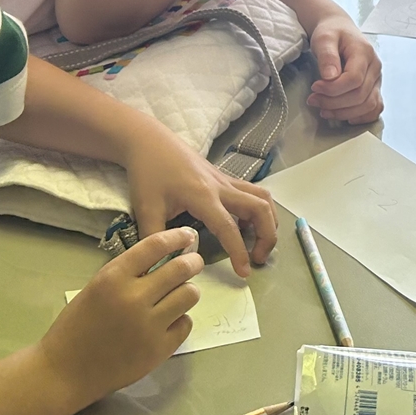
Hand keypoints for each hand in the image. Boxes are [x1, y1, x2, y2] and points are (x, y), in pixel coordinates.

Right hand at [40, 229, 203, 402]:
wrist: (65, 372)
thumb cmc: (76, 328)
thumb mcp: (95, 289)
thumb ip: (127, 275)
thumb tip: (163, 261)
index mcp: (112, 278)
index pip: (155, 246)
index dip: (177, 237)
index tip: (187, 235)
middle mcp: (134, 298)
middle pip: (181, 269)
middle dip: (192, 262)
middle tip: (194, 263)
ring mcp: (149, 325)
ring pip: (189, 295)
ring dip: (187, 291)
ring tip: (179, 295)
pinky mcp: (160, 349)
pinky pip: (185, 324)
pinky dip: (180, 320)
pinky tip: (168, 322)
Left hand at [122, 128, 277, 274]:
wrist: (151, 142)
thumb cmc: (148, 174)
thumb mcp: (146, 209)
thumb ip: (157, 239)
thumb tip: (167, 265)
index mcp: (203, 196)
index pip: (229, 227)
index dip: (239, 252)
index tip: (244, 273)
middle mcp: (221, 187)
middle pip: (260, 208)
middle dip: (267, 236)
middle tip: (258, 258)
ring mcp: (226, 180)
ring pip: (263, 198)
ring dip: (269, 221)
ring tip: (260, 243)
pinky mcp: (226, 178)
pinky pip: (253, 193)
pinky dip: (259, 211)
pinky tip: (245, 225)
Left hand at [309, 13, 383, 123]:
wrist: (339, 30)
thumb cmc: (332, 33)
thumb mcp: (324, 38)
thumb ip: (327, 55)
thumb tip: (330, 77)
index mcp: (365, 53)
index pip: (354, 79)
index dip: (333, 89)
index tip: (314, 87)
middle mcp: (375, 67)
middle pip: (360, 95)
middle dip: (334, 103)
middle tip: (313, 100)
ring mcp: (377, 79)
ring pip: (368, 105)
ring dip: (344, 112)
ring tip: (324, 110)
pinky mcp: (374, 88)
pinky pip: (374, 109)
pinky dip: (361, 117)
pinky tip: (345, 117)